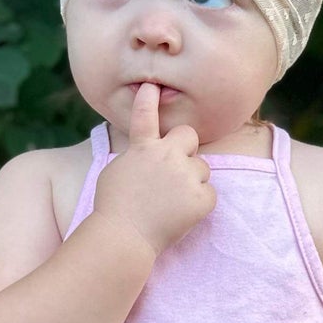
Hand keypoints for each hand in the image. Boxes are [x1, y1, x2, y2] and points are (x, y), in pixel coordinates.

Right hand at [92, 80, 215, 256]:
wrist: (125, 235)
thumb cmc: (113, 208)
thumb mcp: (116, 172)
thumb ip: (136, 156)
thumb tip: (146, 153)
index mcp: (143, 148)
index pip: (146, 116)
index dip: (148, 100)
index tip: (151, 87)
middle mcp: (167, 155)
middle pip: (190, 136)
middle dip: (186, 148)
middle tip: (176, 169)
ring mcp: (186, 175)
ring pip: (202, 168)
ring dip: (192, 180)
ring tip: (172, 201)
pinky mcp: (201, 197)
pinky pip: (209, 193)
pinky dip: (199, 204)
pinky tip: (181, 214)